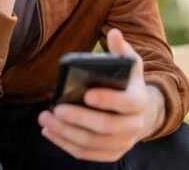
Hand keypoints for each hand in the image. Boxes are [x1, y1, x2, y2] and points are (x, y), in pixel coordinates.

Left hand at [38, 29, 165, 161]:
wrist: (142, 114)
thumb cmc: (129, 85)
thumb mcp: (131, 65)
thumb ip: (121, 50)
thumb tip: (114, 33)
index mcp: (140, 102)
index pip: (127, 103)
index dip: (108, 99)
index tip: (86, 94)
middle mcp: (135, 126)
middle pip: (106, 127)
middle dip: (79, 118)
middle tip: (57, 108)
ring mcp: (123, 143)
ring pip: (92, 143)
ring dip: (66, 132)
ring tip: (46, 119)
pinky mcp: (111, 154)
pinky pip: (86, 154)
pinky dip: (66, 144)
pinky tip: (50, 132)